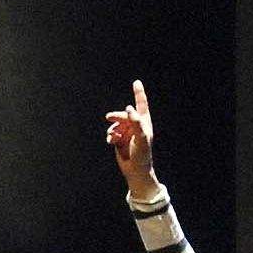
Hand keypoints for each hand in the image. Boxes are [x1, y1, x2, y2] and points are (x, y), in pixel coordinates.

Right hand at [103, 79, 157, 195]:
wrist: (135, 170)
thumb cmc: (142, 154)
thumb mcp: (141, 137)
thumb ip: (136, 121)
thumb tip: (128, 108)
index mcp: (143, 123)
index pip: (141, 105)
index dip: (138, 93)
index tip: (136, 82)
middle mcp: (135, 126)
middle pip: (123, 115)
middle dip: (116, 116)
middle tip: (108, 117)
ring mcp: (127, 133)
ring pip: (116, 124)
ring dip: (112, 129)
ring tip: (112, 136)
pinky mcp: (119, 141)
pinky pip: (111, 134)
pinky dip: (110, 136)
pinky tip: (111, 141)